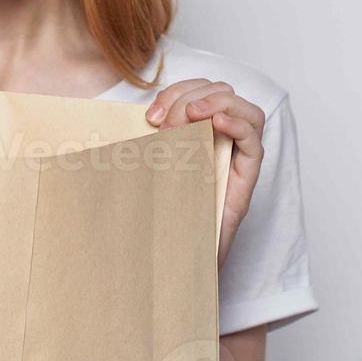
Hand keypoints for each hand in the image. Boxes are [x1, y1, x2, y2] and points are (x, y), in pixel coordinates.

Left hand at [145, 79, 265, 269]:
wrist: (173, 268)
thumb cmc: (155, 222)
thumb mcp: (140, 174)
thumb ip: (136, 149)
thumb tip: (104, 130)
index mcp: (194, 135)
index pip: (198, 92)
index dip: (176, 92)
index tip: (149, 116)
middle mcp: (219, 143)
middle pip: (222, 92)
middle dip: (191, 95)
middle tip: (166, 121)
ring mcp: (235, 160)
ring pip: (246, 109)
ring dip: (217, 102)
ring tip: (191, 116)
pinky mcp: (246, 179)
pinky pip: (256, 139)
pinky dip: (239, 122)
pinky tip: (217, 123)